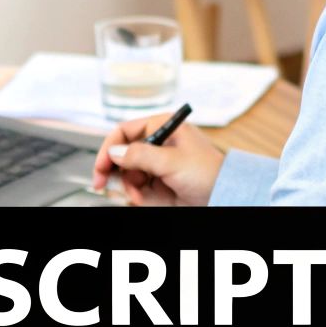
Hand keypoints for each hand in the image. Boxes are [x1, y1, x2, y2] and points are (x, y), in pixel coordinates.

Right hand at [91, 113, 224, 206]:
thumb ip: (140, 156)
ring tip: (136, 196)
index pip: (125, 131)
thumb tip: (114, 153)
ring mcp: (157, 164)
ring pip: (126, 173)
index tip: (101, 165)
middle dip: (113, 170)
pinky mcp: (158, 182)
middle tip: (101, 183)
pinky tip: (141, 199)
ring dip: (126, 185)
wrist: (225, 197)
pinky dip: (135, 194)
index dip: (109, 147)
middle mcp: (157, 144)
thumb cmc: (209, 173)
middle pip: (121, 153)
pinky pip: (136, 187)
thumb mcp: (172, 162)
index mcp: (163, 128)